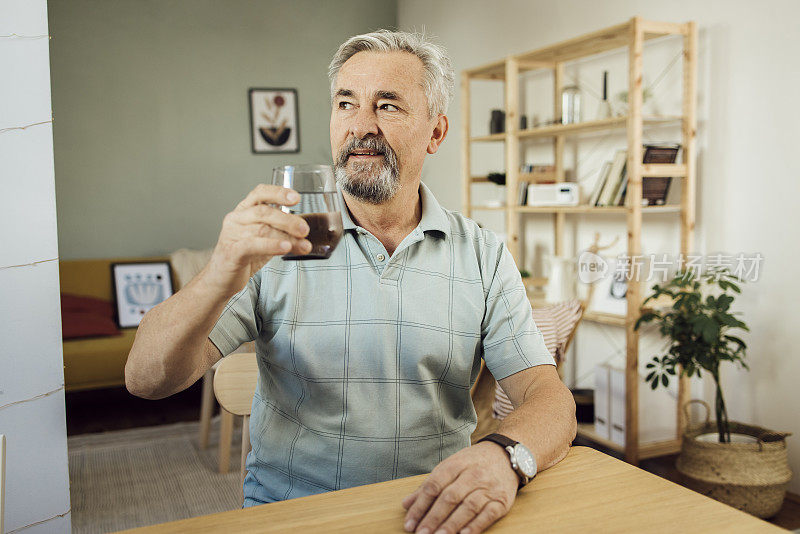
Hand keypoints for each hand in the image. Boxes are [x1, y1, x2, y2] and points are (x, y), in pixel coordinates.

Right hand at [203, 184, 311, 296]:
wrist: (221, 279)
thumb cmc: (243, 256)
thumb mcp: (265, 240)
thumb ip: (282, 234)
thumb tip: (306, 236)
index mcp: (244, 211)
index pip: (259, 193)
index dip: (278, 193)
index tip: (296, 198)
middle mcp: (236, 219)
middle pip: (264, 212)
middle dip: (288, 220)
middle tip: (304, 229)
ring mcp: (232, 234)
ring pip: (262, 230)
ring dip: (287, 237)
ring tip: (303, 245)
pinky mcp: (231, 252)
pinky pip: (252, 245)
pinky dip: (271, 245)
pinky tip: (285, 248)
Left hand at [401, 442, 517, 533]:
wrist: (505, 455)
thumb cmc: (473, 463)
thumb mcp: (449, 466)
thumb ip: (428, 486)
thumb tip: (406, 504)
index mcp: (455, 465)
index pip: (433, 486)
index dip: (420, 506)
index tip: (409, 523)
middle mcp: (472, 475)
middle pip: (449, 497)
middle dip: (433, 518)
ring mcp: (488, 488)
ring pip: (468, 506)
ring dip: (452, 524)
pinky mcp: (502, 500)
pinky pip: (488, 514)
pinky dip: (476, 525)